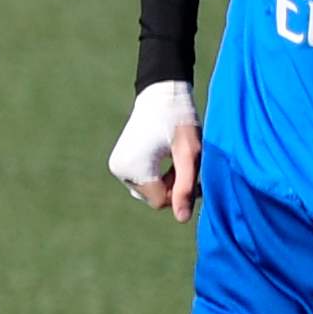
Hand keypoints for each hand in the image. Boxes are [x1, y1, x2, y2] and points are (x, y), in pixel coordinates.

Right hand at [110, 78, 201, 216]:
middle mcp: (120, 171)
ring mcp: (117, 167)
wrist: (162, 93)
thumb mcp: (190, 154)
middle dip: (173, 186)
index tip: (195, 172)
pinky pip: (140, 181)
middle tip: (186, 162)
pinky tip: (164, 157)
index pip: (161, 201)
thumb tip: (182, 220)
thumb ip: (186, 187)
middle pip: (153, 197)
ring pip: (147, 190)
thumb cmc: (180, 120)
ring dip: (165, 181)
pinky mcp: (118, 162)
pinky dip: (155, 175)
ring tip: (175, 158)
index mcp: (135, 169)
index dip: (181, 190)